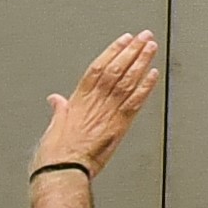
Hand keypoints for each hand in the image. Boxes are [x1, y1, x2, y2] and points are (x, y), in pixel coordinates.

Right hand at [35, 31, 160, 172]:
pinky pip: (135, 102)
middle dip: (132, 51)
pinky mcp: (119, 126)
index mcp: (79, 101)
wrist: (62, 171)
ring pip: (127, 81)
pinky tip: (154, 75)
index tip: (124, 40)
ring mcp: (108, 113)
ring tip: (151, 47)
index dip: (112, 51)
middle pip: (116, 70)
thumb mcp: (53, 127)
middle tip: (145, 36)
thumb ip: (59, 110)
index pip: (98, 68)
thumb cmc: (55, 154)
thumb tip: (56, 100)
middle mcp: (95, 103)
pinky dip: (145, 87)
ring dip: (141, 62)